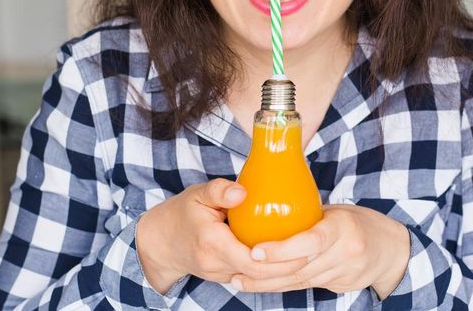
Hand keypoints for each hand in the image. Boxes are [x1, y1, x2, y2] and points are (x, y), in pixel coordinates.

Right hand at [136, 179, 308, 293]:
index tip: (301, 248)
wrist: (160, 241)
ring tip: (307, 257)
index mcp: (211, 243)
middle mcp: (215, 264)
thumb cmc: (182, 213)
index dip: (278, 259)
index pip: (251, 261)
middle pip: (259, 276)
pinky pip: (250, 278)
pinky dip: (269, 271)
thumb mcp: (197, 194)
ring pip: (256, 280)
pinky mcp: (224, 277)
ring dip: (281, 273)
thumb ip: (219, 191)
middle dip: (287, 269)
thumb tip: (241, 191)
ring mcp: (219, 274)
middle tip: (312, 254)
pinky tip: (289, 259)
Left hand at [230, 204, 410, 298]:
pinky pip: (307, 286)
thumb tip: (268, 207)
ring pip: (300, 281)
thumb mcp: (337, 212)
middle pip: (300, 267)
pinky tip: (263, 284)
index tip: (256, 250)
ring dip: (268, 284)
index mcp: (342, 227)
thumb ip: (309, 217)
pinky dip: (283, 285)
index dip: (282, 249)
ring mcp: (345, 272)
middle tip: (238, 272)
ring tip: (241, 282)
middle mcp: (345, 252)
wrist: (392, 250)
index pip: (310, 241)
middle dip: (265, 273)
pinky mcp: (341, 286)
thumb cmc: (358, 222)